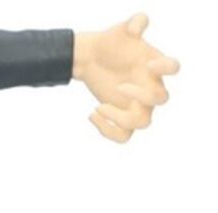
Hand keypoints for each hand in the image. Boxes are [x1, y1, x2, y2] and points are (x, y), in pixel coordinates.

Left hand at [73, 12, 179, 142]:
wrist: (92, 59)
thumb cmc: (111, 44)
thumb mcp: (121, 30)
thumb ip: (134, 22)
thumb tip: (137, 26)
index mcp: (155, 67)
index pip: (174, 68)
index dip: (166, 68)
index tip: (147, 64)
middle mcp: (150, 88)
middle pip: (162, 99)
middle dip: (141, 95)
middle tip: (118, 87)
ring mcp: (137, 106)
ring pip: (143, 123)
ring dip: (120, 118)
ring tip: (99, 108)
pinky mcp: (121, 118)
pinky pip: (124, 136)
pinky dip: (108, 131)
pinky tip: (92, 114)